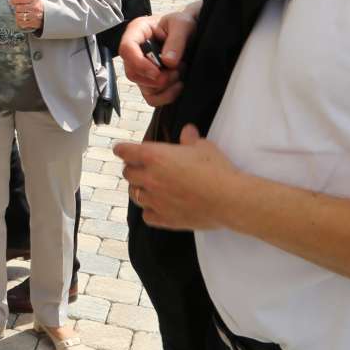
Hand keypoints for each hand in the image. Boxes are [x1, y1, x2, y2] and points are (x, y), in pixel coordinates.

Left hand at [10, 0, 42, 30]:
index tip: (11, 1)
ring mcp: (35, 16)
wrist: (50, 15)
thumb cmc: (39, 6)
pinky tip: (21, 19)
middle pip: (18, 8)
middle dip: (16, 8)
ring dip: (17, 15)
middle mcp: (35, 7)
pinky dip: (19, 21)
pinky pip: (21, 23)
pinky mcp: (34, 23)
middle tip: (18, 9)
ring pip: (18, 16)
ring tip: (20, 14)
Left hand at [114, 125, 241, 230]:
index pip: (125, 152)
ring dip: (138, 189)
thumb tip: (187, 130)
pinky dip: (149, 210)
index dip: (122, 150)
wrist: (229, 199)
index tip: (120, 150)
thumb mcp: (203, 146)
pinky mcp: (164, 219)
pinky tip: (157, 208)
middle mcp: (149, 178)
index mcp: (154, 157)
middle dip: (131, 169)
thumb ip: (189, 139)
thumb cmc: (216, 169)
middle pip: (127, 173)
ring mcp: (155, 200)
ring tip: (146, 187)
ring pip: (134, 195)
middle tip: (139, 168)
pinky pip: (147, 215)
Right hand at [118, 10, 196, 105]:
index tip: (158, 72)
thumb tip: (168, 63)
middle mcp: (135, 50)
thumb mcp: (183, 25)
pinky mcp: (150, 80)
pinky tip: (178, 86)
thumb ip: (176, 41)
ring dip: (163, 86)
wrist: (193, 32)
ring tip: (179, 73)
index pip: (126, 49)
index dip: (139, 64)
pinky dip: (165, 96)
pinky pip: (151, 97)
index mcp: (137, 31)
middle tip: (175, 72)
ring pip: (142, 87)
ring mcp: (142, 67)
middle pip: (132, 72)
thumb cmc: (183, 24)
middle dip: (155, 79)